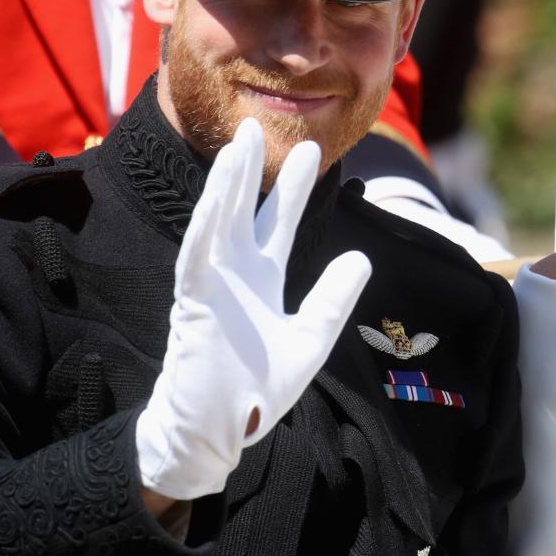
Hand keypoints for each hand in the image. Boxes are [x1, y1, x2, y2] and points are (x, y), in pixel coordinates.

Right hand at [136, 118, 371, 499]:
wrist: (221, 431)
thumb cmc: (259, 390)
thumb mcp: (312, 338)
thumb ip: (334, 299)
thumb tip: (361, 258)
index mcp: (261, 279)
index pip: (278, 223)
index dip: (291, 189)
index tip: (311, 152)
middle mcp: (236, 274)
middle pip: (246, 210)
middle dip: (254, 169)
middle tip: (262, 124)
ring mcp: (212, 285)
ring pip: (218, 221)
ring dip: (227, 183)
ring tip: (240, 142)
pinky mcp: (194, 303)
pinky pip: (198, 255)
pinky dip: (207, 224)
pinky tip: (217, 196)